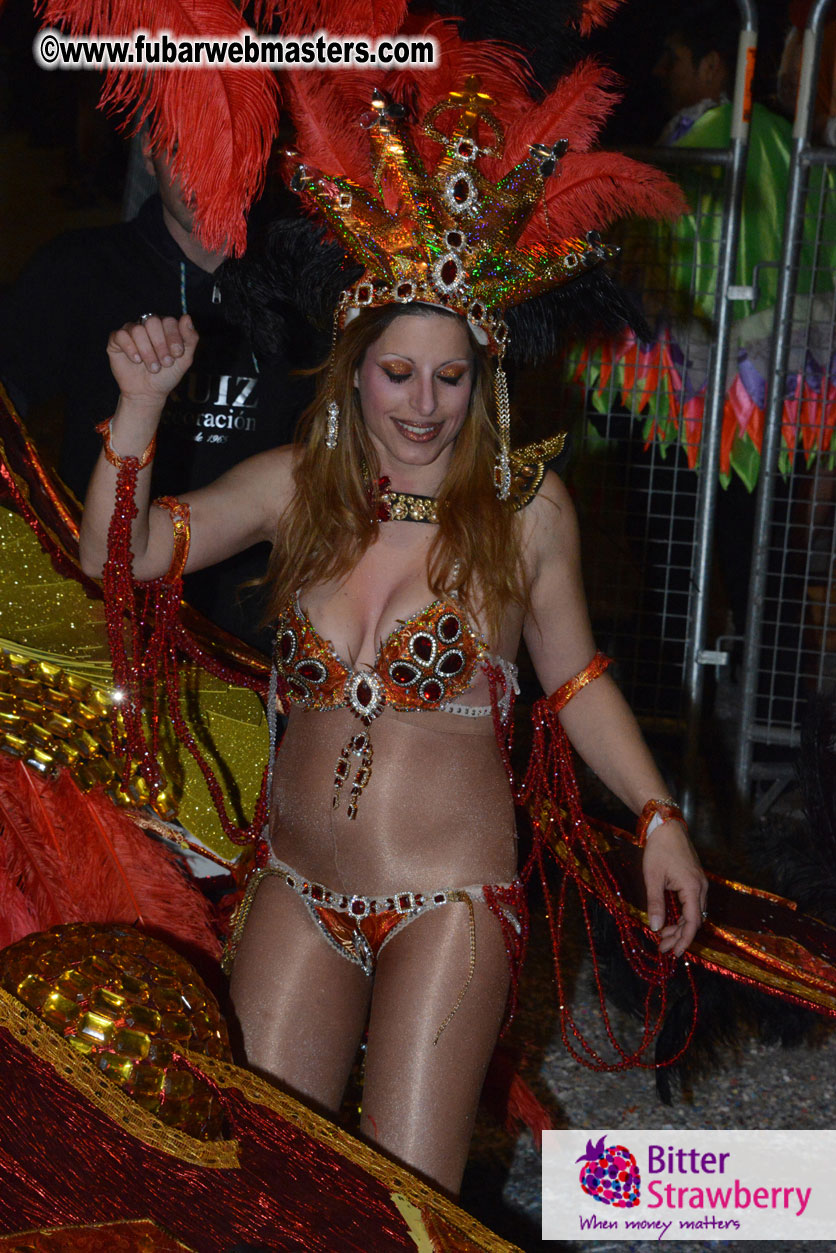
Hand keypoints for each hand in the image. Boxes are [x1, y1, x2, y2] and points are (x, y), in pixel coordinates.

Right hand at [107, 314, 197, 403]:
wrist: (148, 393)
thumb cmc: (166, 375)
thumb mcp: (185, 359)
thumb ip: (190, 338)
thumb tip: (187, 317)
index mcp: (163, 327)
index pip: (168, 321)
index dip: (173, 337)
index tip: (177, 355)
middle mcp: (146, 325)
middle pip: (152, 321)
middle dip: (160, 344)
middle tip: (165, 363)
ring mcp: (131, 331)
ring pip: (137, 330)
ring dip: (147, 351)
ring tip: (153, 368)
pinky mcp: (116, 340)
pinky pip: (121, 335)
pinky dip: (130, 349)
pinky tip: (137, 361)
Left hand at [642, 820, 707, 956]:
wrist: (666, 825)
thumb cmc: (659, 849)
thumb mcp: (653, 878)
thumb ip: (656, 904)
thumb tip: (656, 928)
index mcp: (693, 888)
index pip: (693, 922)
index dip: (684, 940)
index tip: (675, 953)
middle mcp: (701, 887)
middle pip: (695, 920)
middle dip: (680, 936)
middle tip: (663, 948)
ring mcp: (700, 883)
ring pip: (694, 913)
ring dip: (680, 926)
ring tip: (663, 937)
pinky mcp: (695, 880)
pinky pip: (692, 903)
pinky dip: (682, 915)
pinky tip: (670, 921)